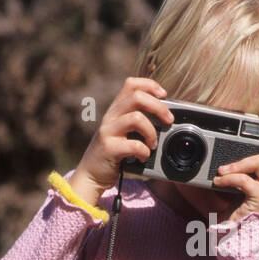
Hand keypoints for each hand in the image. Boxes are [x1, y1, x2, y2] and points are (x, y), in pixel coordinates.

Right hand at [69, 76, 173, 204]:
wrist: (90, 175)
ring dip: (151, 132)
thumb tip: (167, 119)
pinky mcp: (108, 148)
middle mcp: (111, 117)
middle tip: (168, 121)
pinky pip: (133, 145)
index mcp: (116, 110)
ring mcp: (108, 131)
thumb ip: (139, 123)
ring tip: (153, 144)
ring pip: (136, 118)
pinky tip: (144, 157)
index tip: (164, 95)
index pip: (131, 84)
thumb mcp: (124, 133)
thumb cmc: (113, 154)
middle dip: (158, 107)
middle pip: (136, 96)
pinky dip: (144, 151)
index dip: (150, 85)